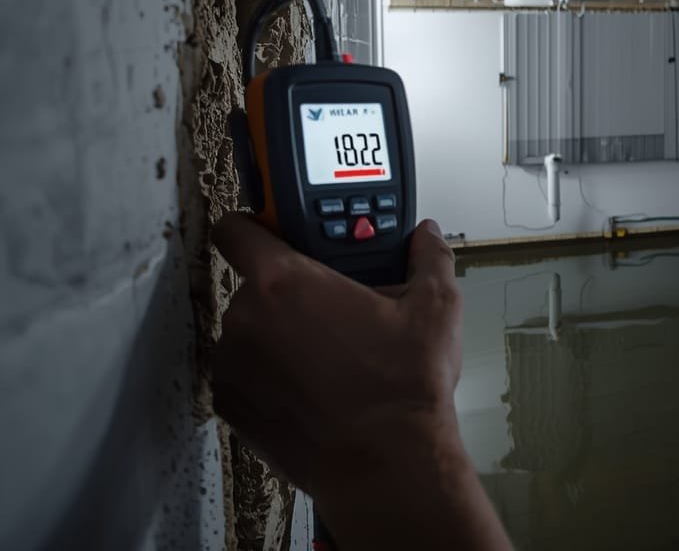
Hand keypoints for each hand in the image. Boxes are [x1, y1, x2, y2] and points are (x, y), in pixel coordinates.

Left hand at [211, 214, 510, 549]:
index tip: (278, 235)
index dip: (256, 226)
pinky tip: (314, 388)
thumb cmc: (403, 387)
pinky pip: (244, 375)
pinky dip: (269, 377)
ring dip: (278, 337)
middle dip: (289, 293)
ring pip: (249, 332)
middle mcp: (247, 319)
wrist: (385, 464)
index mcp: (286, 282)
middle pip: (255, 285)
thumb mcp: (436, 309)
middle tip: (335, 311)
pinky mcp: (231, 406)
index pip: (238, 228)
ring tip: (329, 357)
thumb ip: (429, 259)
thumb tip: (427, 237)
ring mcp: (233, 366)